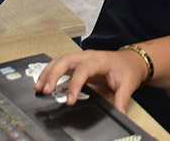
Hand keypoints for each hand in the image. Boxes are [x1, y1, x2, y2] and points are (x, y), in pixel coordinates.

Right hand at [33, 50, 149, 112]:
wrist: (131, 60)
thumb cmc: (127, 69)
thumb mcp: (128, 84)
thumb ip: (122, 100)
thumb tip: (119, 114)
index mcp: (100, 60)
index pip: (83, 70)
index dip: (75, 85)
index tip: (70, 100)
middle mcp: (88, 56)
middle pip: (66, 60)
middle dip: (53, 75)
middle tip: (45, 91)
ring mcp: (81, 58)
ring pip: (60, 60)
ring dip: (48, 73)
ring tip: (38, 87)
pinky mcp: (77, 62)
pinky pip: (60, 63)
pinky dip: (50, 71)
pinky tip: (43, 81)